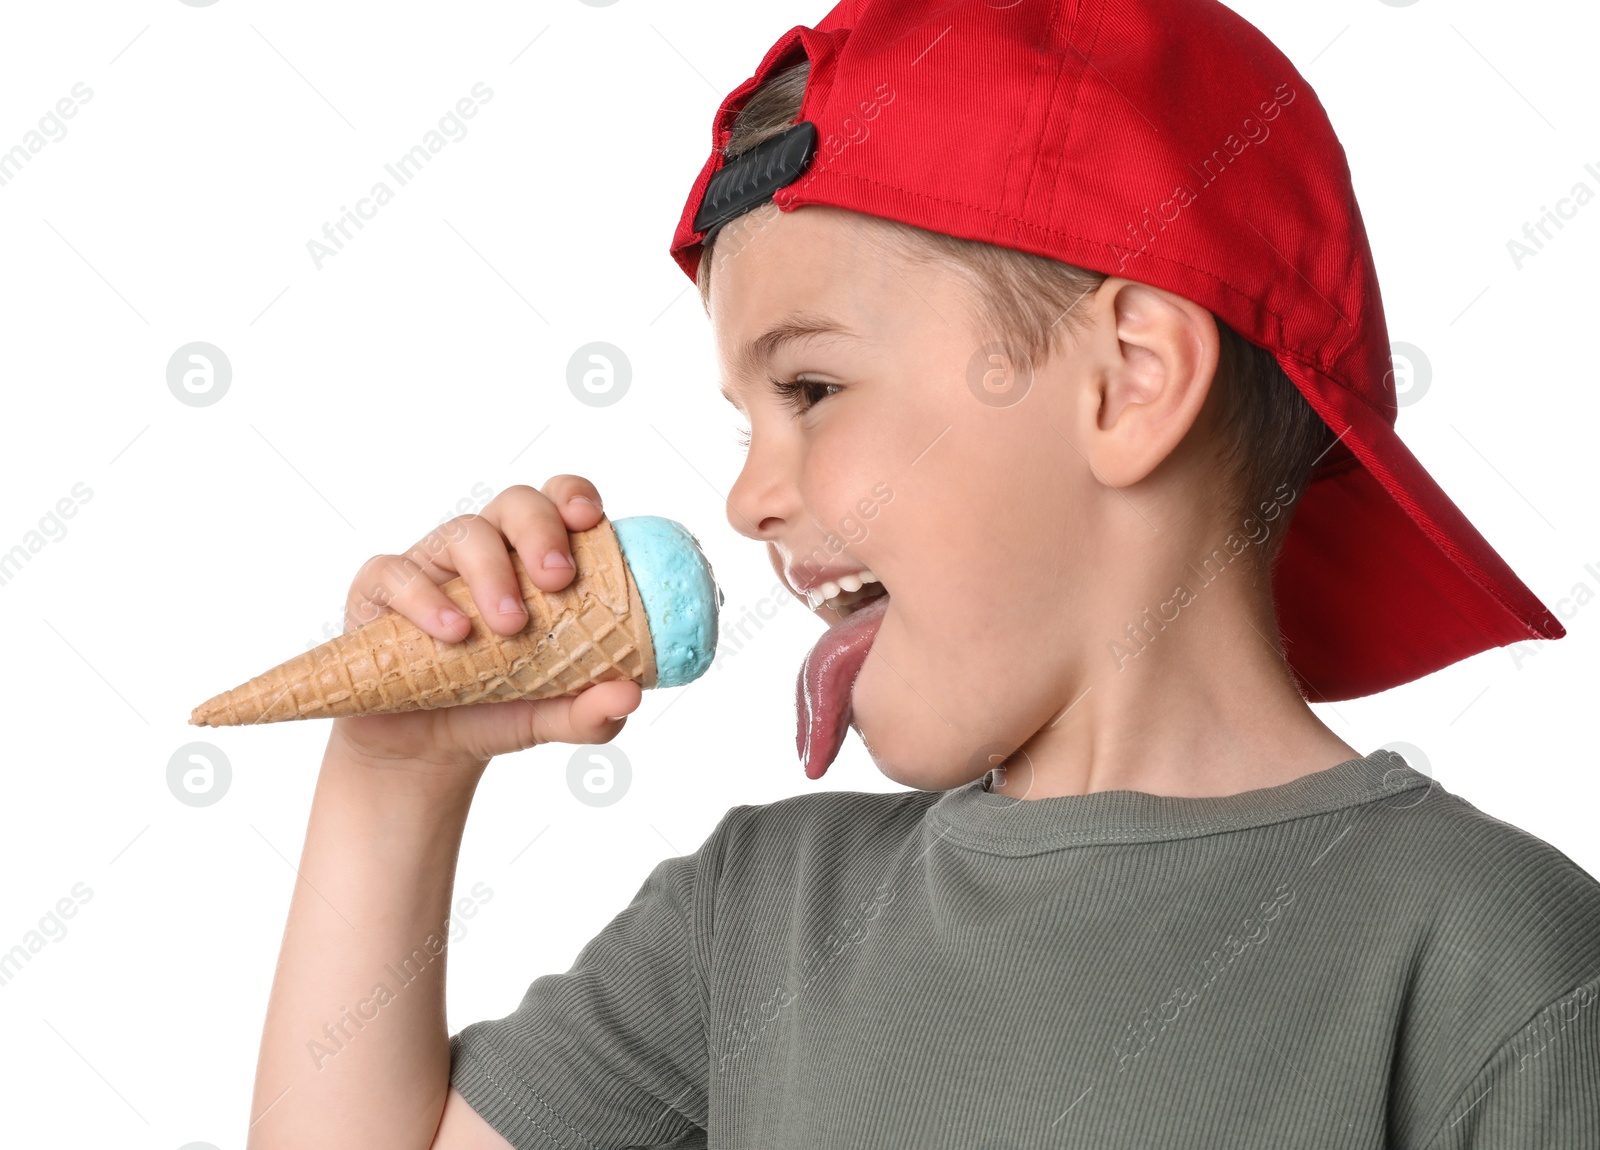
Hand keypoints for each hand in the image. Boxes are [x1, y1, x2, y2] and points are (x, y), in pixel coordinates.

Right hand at [326, 477, 641, 786]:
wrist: (423, 751)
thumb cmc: (496, 710)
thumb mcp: (549, 718)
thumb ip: (591, 712)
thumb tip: (628, 697)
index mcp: (535, 561)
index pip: (560, 504)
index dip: (574, 497)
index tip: (591, 520)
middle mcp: (487, 550)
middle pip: (516, 504)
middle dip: (542, 530)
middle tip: (559, 579)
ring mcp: (432, 564)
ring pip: (463, 533)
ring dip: (492, 573)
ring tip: (509, 626)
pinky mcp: (379, 590)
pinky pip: (397, 573)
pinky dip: (425, 599)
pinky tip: (452, 633)